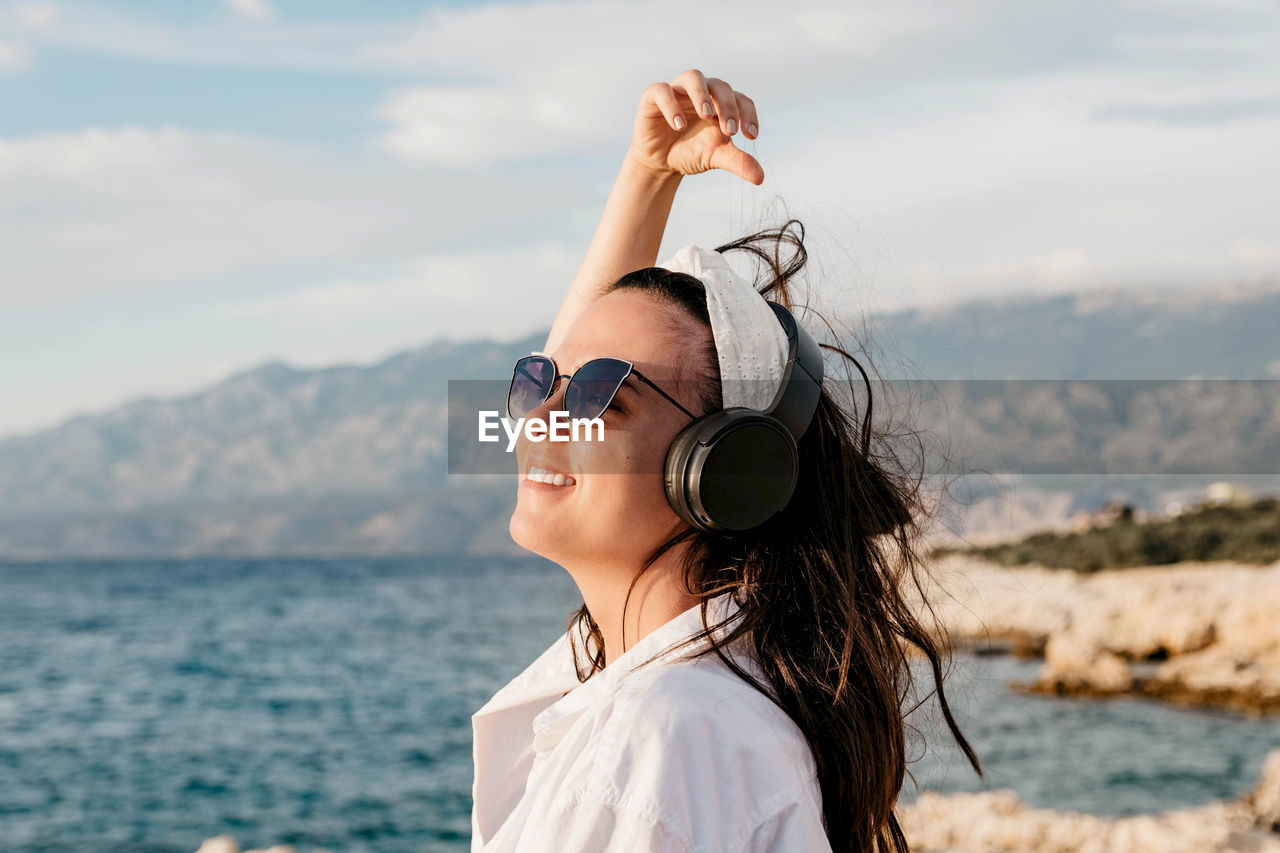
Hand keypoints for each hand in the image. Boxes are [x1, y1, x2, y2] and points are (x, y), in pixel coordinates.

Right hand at [626, 69, 763, 185]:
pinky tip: (679, 125)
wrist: (660, 162)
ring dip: (702, 94)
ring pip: (693, 77)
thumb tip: (761, 178)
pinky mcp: (654, 96)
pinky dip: (671, 105)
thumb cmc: (692, 152)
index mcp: (721, 103)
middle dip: (728, 107)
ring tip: (706, 115)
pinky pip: (663, 90)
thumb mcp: (716, 158)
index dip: (748, 115)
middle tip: (730, 131)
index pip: (741, 100)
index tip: (750, 136)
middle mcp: (702, 91)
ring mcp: (678, 90)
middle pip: (720, 86)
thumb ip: (738, 163)